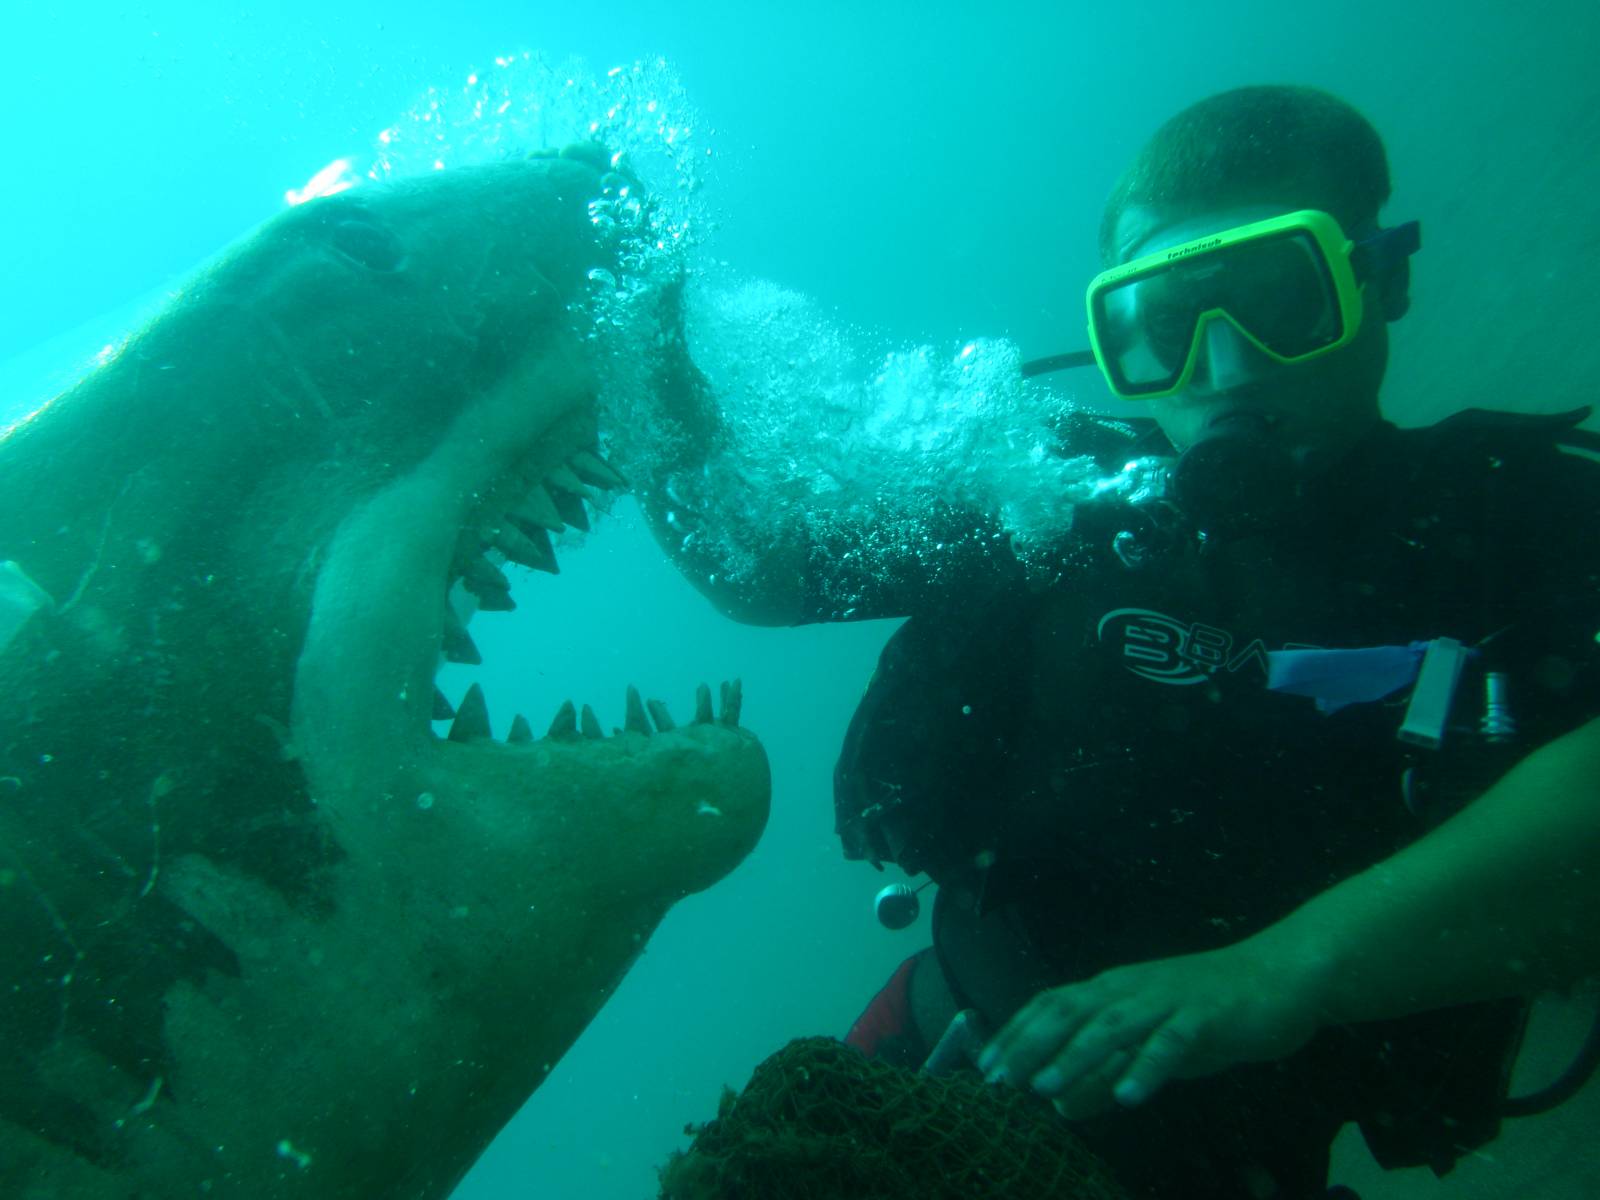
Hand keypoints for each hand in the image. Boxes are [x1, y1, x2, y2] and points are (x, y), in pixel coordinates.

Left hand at [975, 940, 1326, 1118]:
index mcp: (1112, 990)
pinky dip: (1147, 1067)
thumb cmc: (1208, 1014)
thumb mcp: (1148, 1047)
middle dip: (1031, 1045)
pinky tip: (1129, 1097)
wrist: (1278, 979)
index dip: (1017, 1033)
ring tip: (1048, 1088)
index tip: (987, 1067)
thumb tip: (1059, 1105)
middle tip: (1003, 1080)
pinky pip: (1171, 1041)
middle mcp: (1131, 988)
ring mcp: (1167, 999)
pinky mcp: (1205, 1015)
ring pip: (1113, 1024)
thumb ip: (1105, 1073)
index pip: (1052, 1005)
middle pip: (1070, 1011)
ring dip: (1077, 1056)